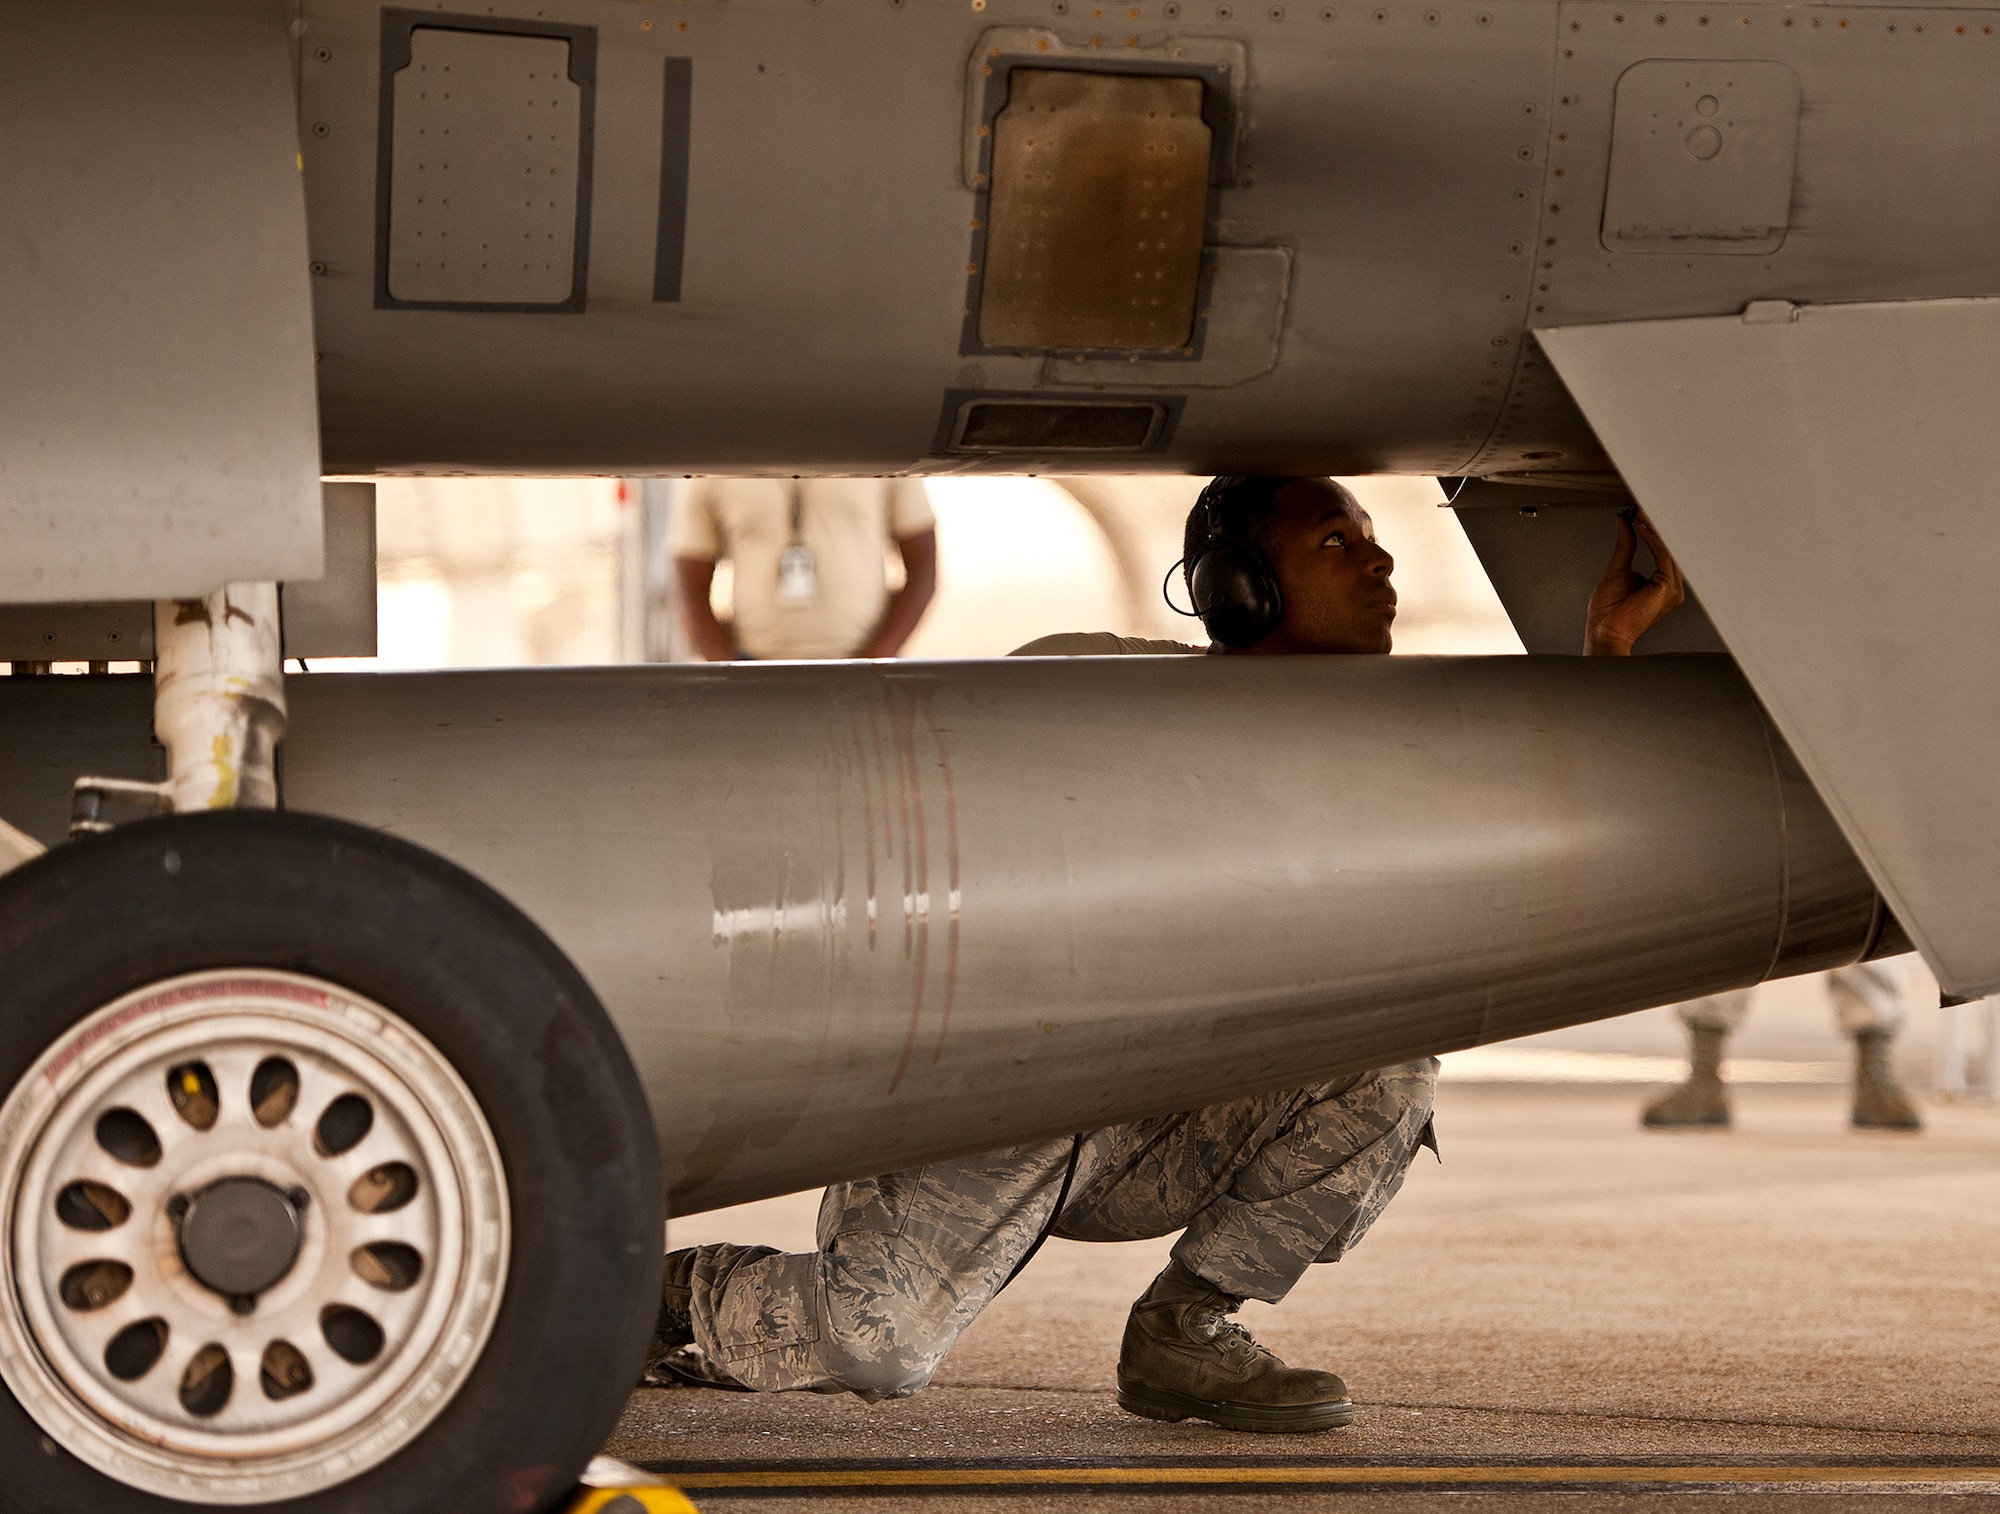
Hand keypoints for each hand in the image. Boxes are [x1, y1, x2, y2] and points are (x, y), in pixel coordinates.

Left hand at [1584, 507, 1684, 655]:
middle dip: (1656, 525)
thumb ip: (1626, 544)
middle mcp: (1671, 584)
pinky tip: (1642, 526)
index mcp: (1662, 581)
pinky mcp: (1667, 588)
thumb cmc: (1609, 611)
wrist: (1604, 630)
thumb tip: (1624, 522)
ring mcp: (1672, 588)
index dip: (1654, 528)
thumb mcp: (1617, 568)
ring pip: (1669, 548)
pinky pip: (1663, 555)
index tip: (1642, 512)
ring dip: (1655, 528)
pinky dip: (1653, 538)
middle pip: (1670, 546)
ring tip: (1642, 513)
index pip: (1664, 548)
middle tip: (1644, 507)